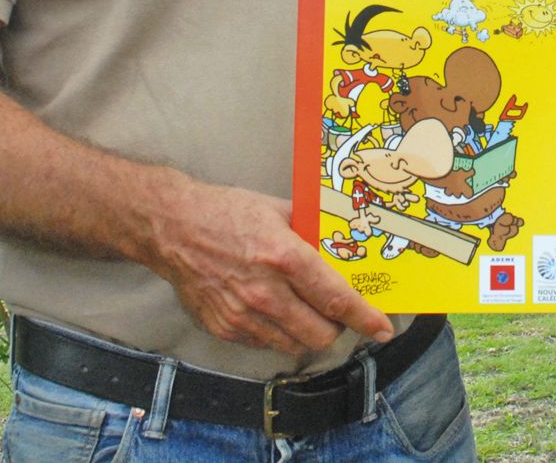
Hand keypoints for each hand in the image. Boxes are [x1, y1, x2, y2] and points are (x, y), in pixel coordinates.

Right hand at [149, 180, 392, 357]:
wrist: (172, 227)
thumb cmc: (226, 212)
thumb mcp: (278, 210)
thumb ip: (312, 230)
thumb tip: (343, 242)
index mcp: (284, 257)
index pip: (336, 299)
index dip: (365, 318)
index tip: (383, 328)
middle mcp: (265, 292)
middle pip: (320, 333)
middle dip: (337, 327)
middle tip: (336, 313)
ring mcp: (242, 315)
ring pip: (294, 344)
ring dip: (307, 332)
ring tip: (304, 310)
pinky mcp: (224, 328)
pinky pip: (265, 343)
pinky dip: (277, 333)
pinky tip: (273, 309)